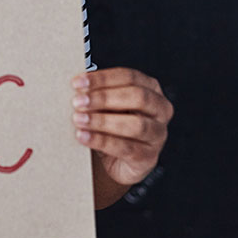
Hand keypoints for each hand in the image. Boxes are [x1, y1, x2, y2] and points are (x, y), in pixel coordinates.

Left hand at [70, 67, 172, 185]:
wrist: (111, 160)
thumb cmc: (108, 124)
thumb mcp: (104, 105)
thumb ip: (96, 93)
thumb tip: (76, 84)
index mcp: (151, 89)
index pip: (130, 77)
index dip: (103, 79)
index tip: (77, 83)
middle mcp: (160, 110)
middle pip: (138, 97)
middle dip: (104, 98)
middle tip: (77, 102)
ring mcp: (158, 135)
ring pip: (136, 125)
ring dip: (103, 121)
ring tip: (78, 119)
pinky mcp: (149, 157)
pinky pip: (126, 148)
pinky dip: (101, 141)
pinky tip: (83, 136)